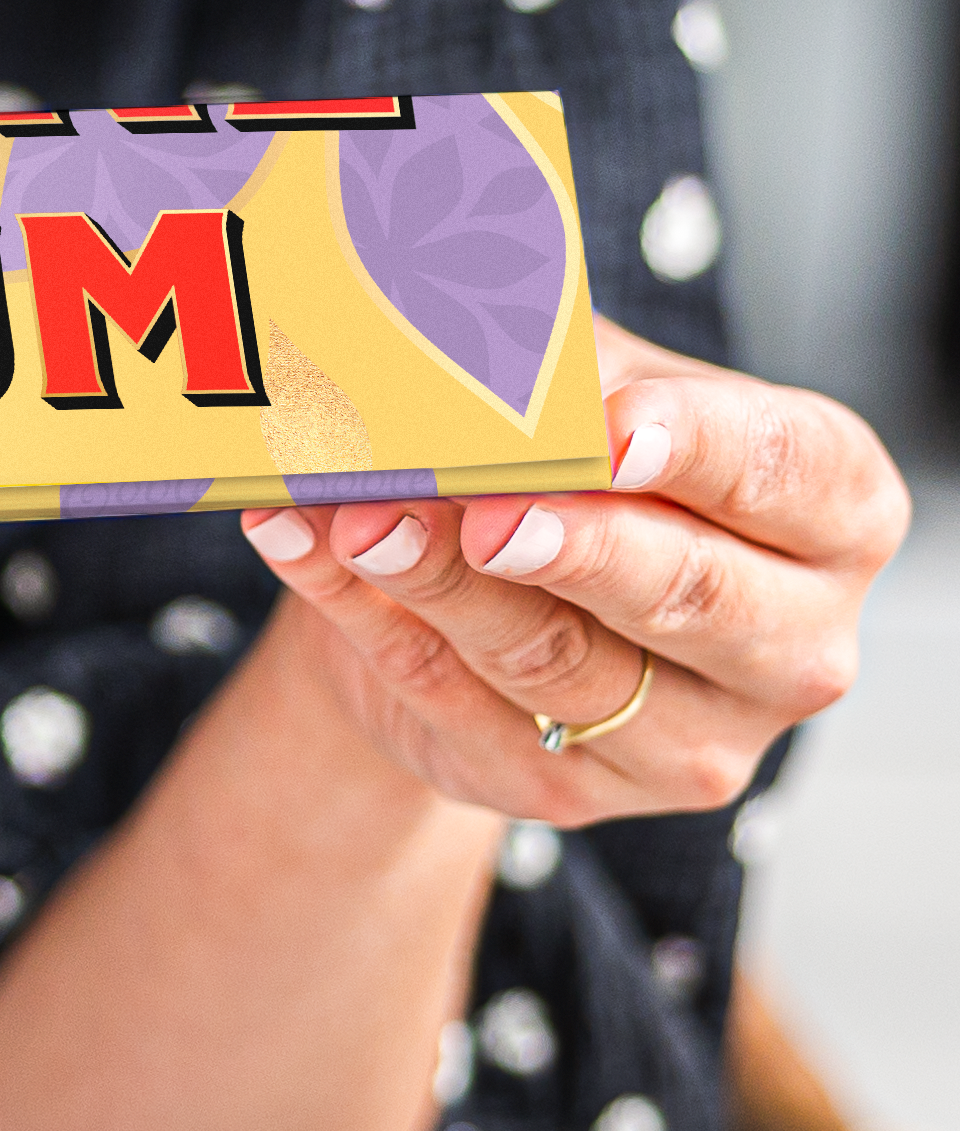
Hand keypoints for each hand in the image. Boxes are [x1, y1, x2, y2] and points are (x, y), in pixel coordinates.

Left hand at [236, 318, 908, 825]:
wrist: (482, 583)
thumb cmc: (567, 459)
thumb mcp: (584, 384)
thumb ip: (555, 367)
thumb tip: (467, 341)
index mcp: (831, 516)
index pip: (789, 474)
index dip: (701, 451)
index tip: (614, 429)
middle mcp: (790, 642)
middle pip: (693, 597)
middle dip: (581, 547)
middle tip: (489, 511)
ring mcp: (690, 738)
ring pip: (556, 661)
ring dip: (441, 582)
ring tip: (360, 516)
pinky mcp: (568, 790)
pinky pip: (451, 699)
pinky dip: (359, 614)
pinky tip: (299, 540)